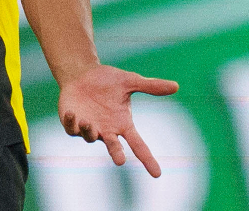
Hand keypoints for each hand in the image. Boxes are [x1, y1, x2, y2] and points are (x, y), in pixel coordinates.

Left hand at [57, 64, 178, 176]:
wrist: (81, 74)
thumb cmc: (107, 81)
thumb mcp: (130, 81)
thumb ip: (151, 86)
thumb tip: (176, 86)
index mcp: (123, 124)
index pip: (139, 145)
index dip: (147, 159)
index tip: (157, 174)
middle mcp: (107, 130)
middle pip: (114, 148)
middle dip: (116, 153)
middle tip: (120, 160)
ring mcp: (89, 129)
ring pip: (90, 137)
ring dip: (90, 132)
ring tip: (89, 124)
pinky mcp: (72, 124)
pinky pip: (72, 129)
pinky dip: (72, 123)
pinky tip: (73, 114)